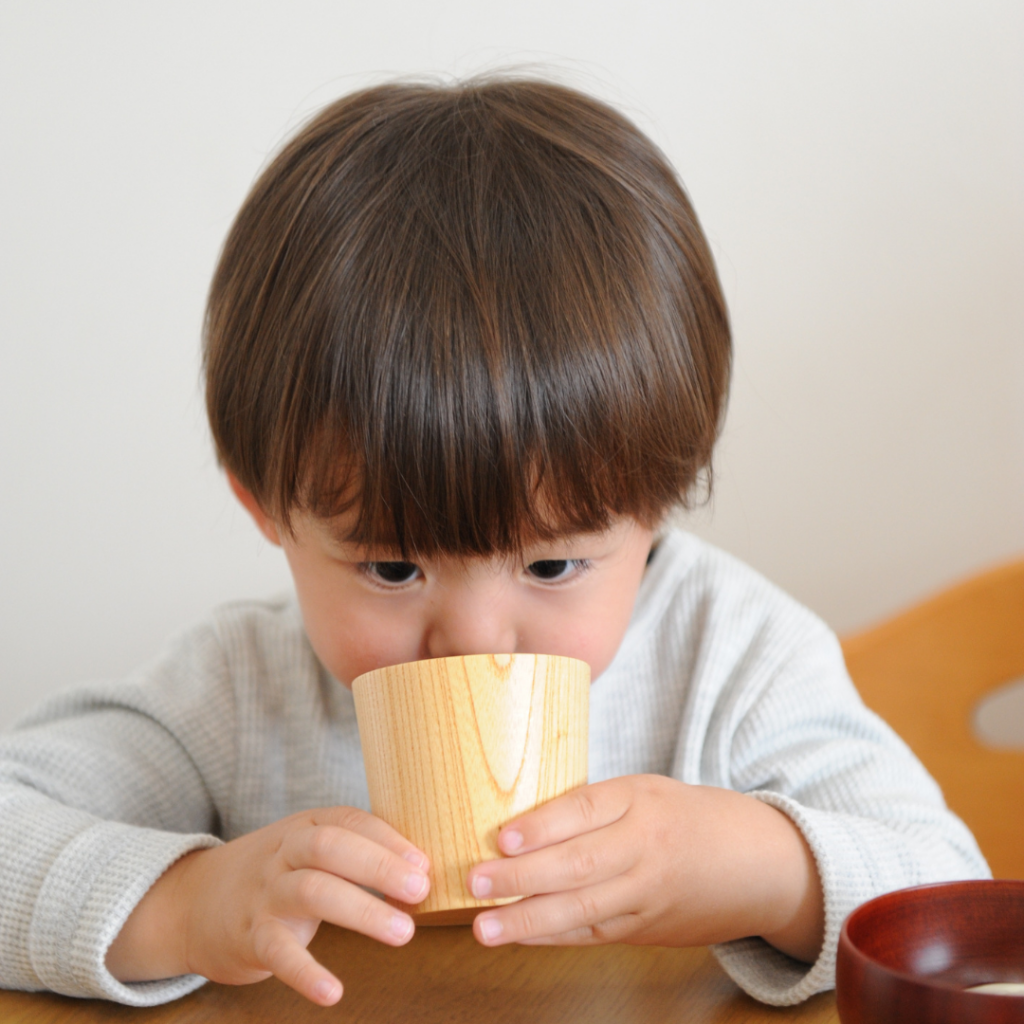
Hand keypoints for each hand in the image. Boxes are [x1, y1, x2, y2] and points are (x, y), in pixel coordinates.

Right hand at [106, 806, 429, 1005]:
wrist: (192, 902)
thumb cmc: (274, 875)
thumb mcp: (307, 848)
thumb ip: (354, 851)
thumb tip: (422, 870)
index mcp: (306, 826)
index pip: (351, 820)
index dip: (390, 840)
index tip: (425, 864)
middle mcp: (284, 852)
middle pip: (332, 847)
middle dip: (380, 866)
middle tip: (421, 890)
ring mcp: (265, 892)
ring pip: (312, 891)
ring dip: (362, 911)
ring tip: (403, 933)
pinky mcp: (250, 936)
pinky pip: (279, 952)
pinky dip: (306, 972)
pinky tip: (333, 992)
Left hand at [466, 775, 823, 961]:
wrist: (759, 864)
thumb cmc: (686, 817)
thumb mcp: (646, 791)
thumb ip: (593, 805)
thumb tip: (521, 824)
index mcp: (643, 800)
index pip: (586, 809)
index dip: (542, 826)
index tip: (501, 838)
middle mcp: (646, 847)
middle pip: (580, 864)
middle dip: (522, 877)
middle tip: (475, 882)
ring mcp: (649, 894)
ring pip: (584, 908)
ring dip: (529, 920)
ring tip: (484, 927)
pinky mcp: (647, 928)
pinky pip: (594, 932)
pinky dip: (553, 934)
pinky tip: (519, 934)